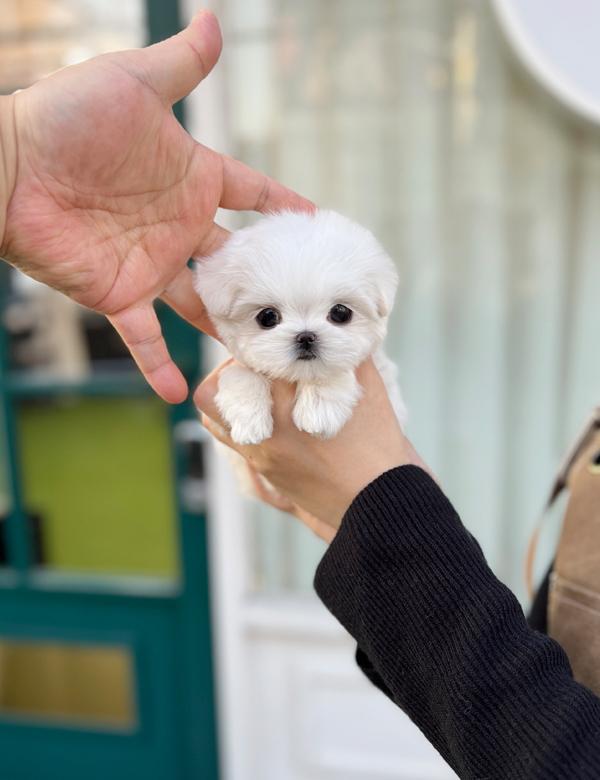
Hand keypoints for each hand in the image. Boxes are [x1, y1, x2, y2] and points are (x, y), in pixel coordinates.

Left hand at [0, 11, 312, 402]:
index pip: (252, 194)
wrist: (7, 166)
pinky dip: (160, 366)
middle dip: (270, 281)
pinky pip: (146, 338)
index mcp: (194, 180)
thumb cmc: (66, 118)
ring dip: (231, 330)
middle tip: (306, 306)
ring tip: (267, 358)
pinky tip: (183, 396)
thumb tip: (215, 19)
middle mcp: (180, 226)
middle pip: (238, 259)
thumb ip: (180, 65)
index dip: (286, 208)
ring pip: (204, 305)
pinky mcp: (121, 295)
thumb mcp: (133, 84)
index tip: (320, 225)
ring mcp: (154, 264)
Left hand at [194, 359, 431, 540]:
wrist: (377, 504)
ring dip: (227, 392)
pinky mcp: (263, 469)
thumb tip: (337, 327)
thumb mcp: (370, 391)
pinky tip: (263, 412)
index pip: (256, 358)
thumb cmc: (378, 448)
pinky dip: (236, 417)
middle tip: (258, 360)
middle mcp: (268, 427)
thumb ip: (349, 356)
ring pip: (212, 411)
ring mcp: (260, 451)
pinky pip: (228, 436)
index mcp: (293, 403)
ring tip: (253, 385)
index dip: (261, 342)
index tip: (272, 339)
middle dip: (237, 364)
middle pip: (223, 382)